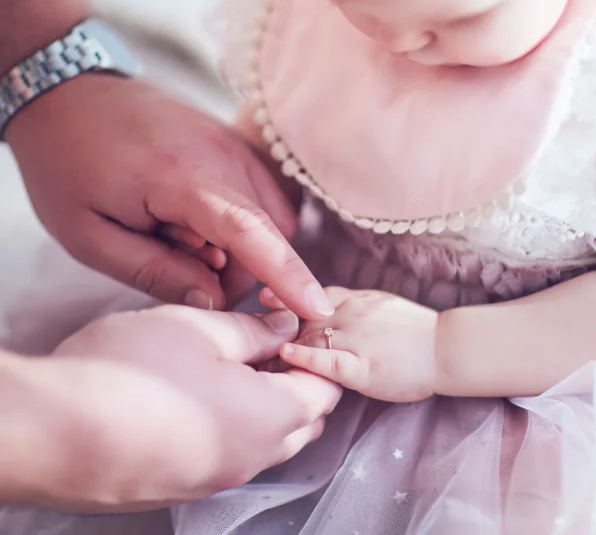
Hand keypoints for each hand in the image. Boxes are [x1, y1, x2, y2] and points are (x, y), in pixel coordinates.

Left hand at [5, 75, 333, 319]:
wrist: (70, 92)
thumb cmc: (68, 164)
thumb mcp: (90, 236)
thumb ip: (155, 272)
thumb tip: (214, 301)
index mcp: (180, 177)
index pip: (250, 232)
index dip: (287, 275)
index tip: (319, 310)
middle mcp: (223, 155)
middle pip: (267, 235)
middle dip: (238, 274)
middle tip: (185, 274)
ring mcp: (235, 146)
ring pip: (272, 219)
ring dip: (242, 250)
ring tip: (186, 244)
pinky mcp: (237, 145)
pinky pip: (264, 198)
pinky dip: (246, 226)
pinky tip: (202, 225)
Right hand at [43, 305, 341, 511]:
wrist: (50, 432)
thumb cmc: (129, 371)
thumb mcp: (200, 328)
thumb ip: (254, 329)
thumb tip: (285, 329)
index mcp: (271, 418)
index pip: (325, 389)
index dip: (317, 353)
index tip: (296, 328)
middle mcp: (251, 458)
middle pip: (303, 420)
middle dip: (297, 380)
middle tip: (266, 342)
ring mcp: (215, 479)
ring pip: (266, 440)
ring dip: (266, 404)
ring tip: (231, 364)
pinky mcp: (182, 486)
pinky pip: (229, 454)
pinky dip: (233, 425)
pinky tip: (198, 394)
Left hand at [262, 287, 438, 402]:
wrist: (445, 349)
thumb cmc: (416, 330)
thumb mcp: (382, 303)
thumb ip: (353, 303)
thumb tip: (326, 305)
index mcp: (355, 299)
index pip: (313, 296)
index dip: (286, 298)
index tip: (263, 297)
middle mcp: (351, 314)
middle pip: (304, 316)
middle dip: (278, 324)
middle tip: (252, 333)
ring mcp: (355, 339)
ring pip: (310, 337)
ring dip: (283, 342)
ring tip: (259, 351)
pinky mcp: (361, 368)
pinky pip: (327, 361)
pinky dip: (304, 357)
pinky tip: (286, 354)